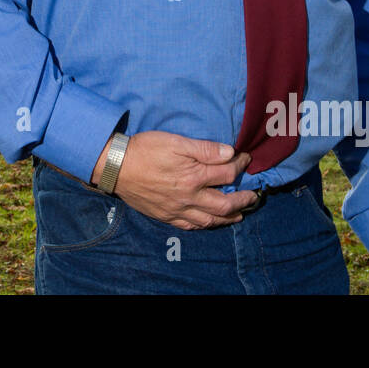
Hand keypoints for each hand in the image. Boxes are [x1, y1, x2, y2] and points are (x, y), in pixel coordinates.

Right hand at [91, 130, 260, 228]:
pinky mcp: (165, 215)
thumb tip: (230, 153)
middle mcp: (189, 197)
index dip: (240, 165)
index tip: (246, 159)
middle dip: (243, 200)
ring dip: (227, 217)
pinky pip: (189, 226)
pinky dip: (203, 225)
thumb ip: (204, 149)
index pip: (227, 173)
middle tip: (253, 196)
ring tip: (238, 214)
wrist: (115, 166)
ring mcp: (177, 209)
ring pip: (209, 219)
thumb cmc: (145, 149)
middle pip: (224, 203)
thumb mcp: (176, 142)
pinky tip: (208, 222)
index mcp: (194, 176)